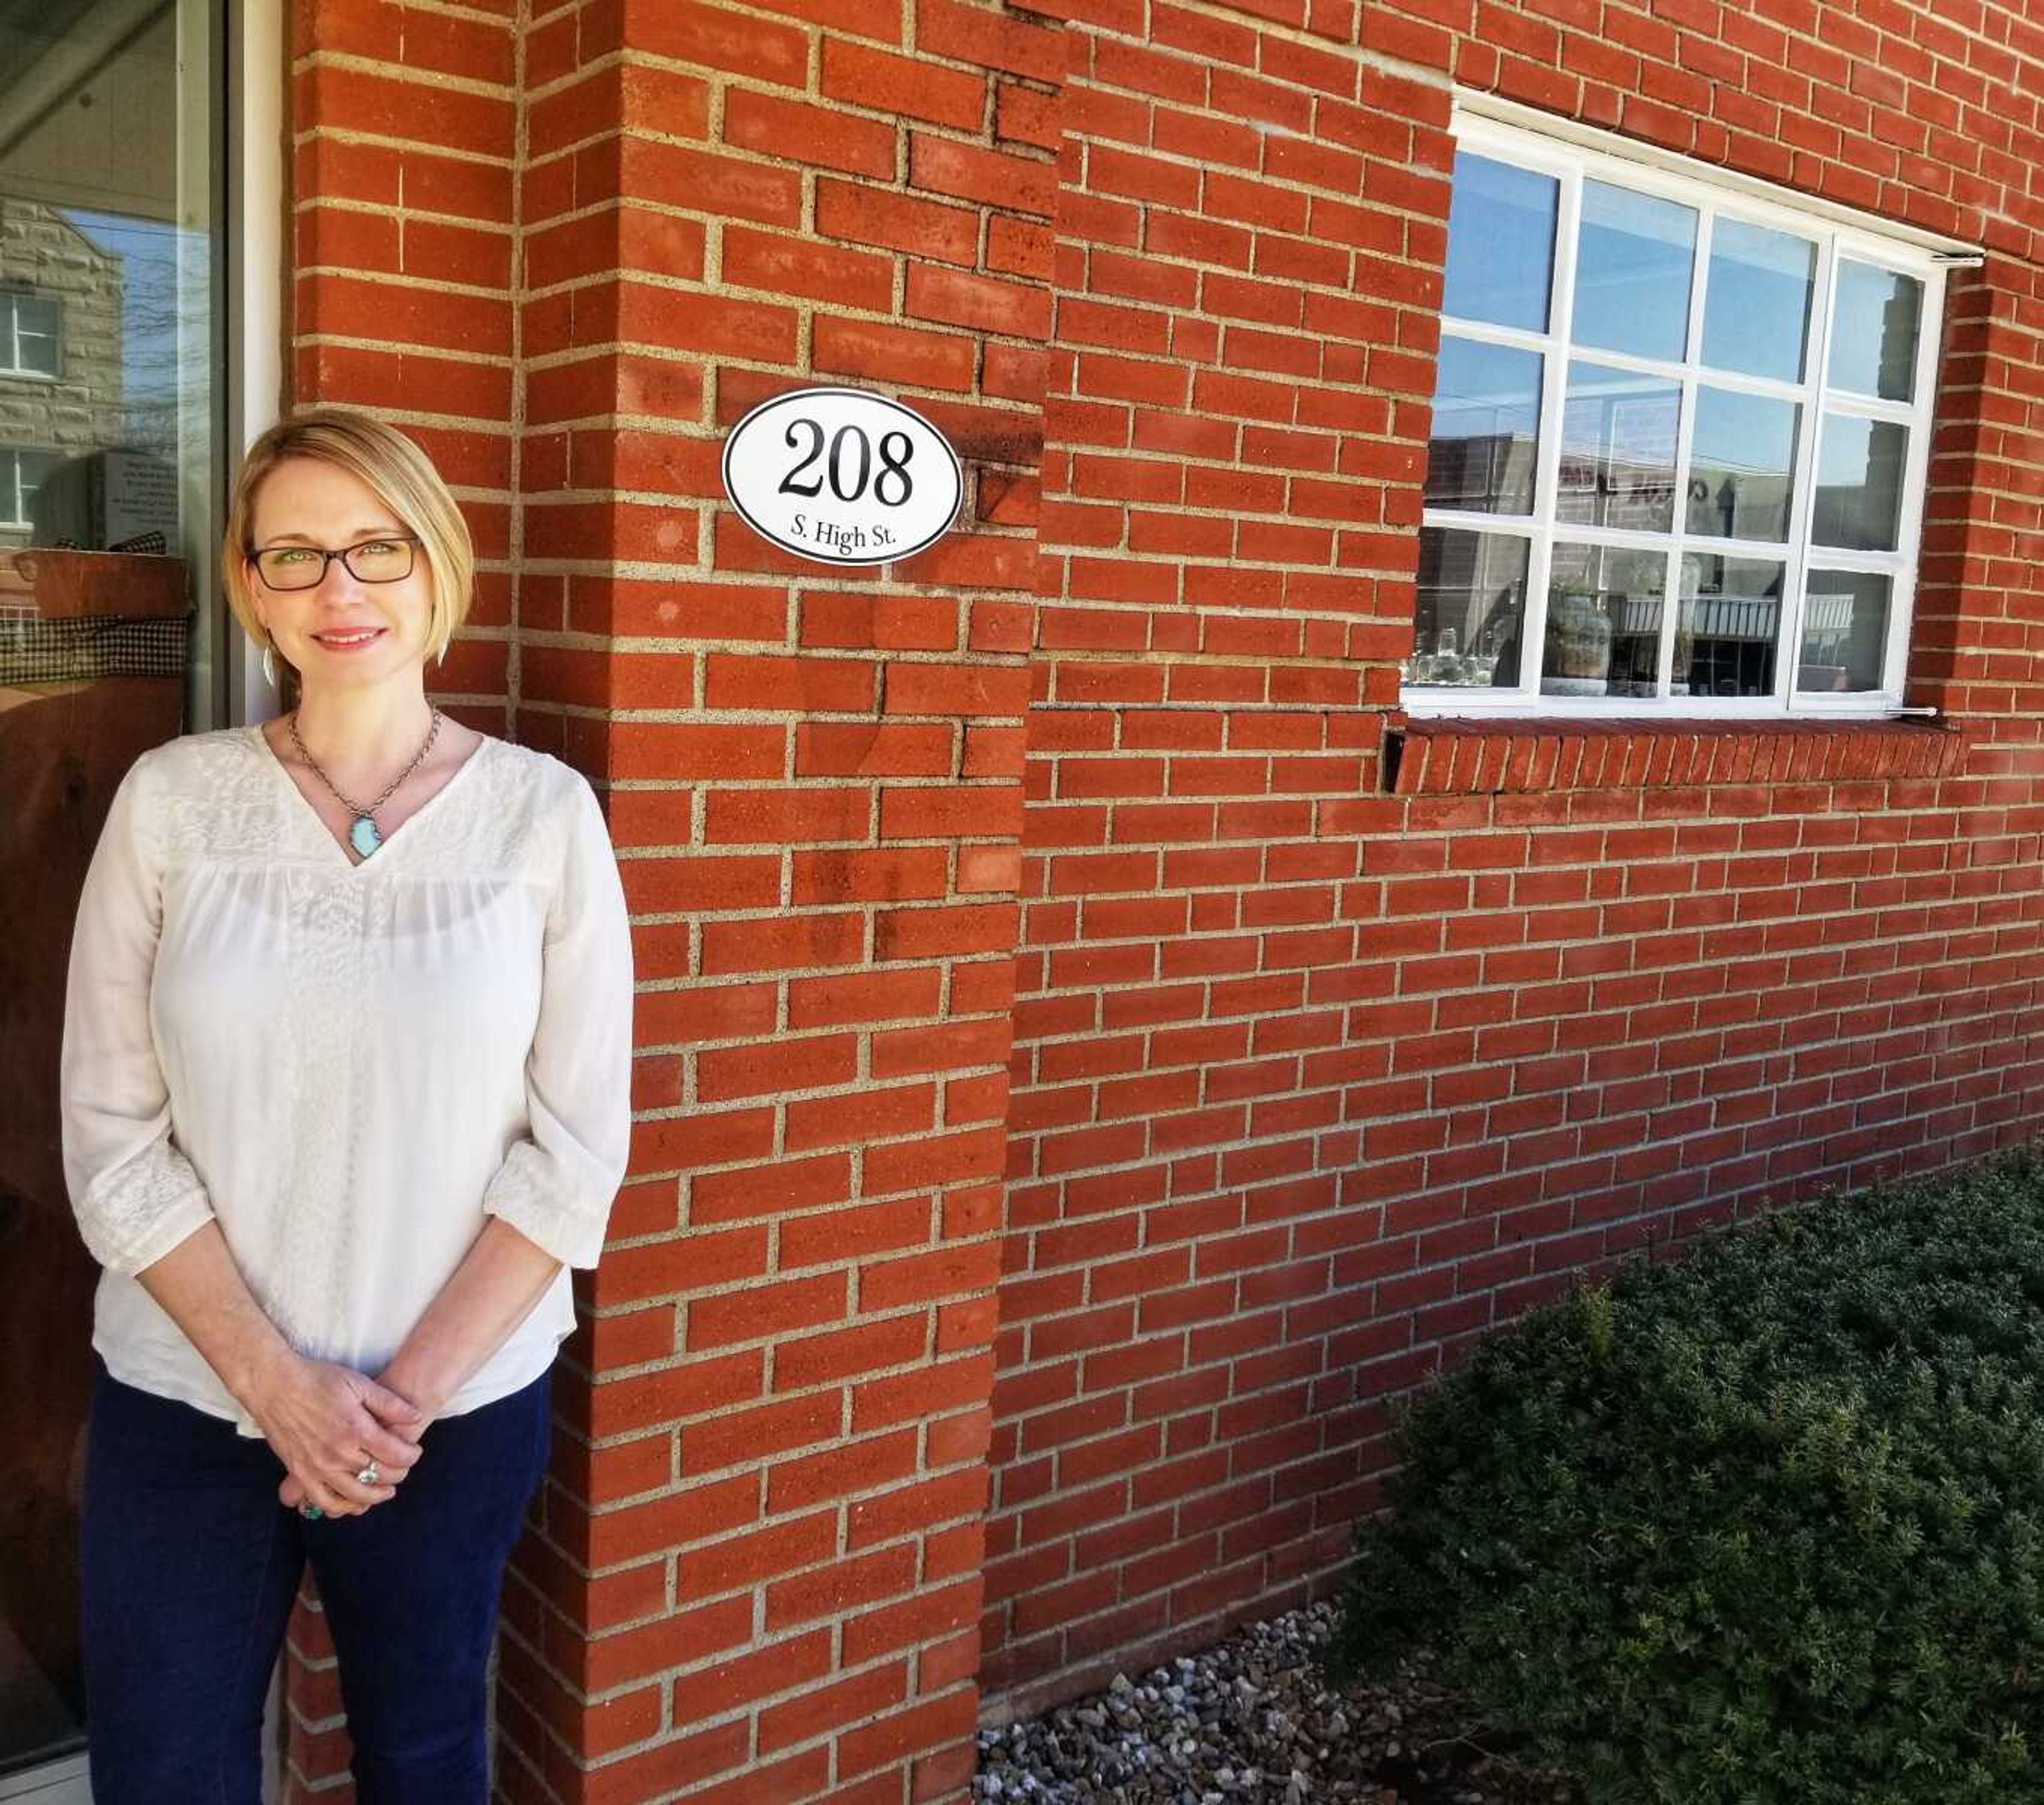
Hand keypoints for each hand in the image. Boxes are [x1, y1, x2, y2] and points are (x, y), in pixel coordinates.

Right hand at [242, 1350, 425, 1517]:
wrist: (274, 1386)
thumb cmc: (318, 1380)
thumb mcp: (359, 1383)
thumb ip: (389, 1404)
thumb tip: (415, 1417)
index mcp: (356, 1429)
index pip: (395, 1454)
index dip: (410, 1456)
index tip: (414, 1452)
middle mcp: (338, 1453)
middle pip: (378, 1475)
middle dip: (398, 1474)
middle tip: (403, 1468)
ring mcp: (318, 1466)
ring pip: (355, 1494)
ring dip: (375, 1496)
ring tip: (386, 1491)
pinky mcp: (300, 1473)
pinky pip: (324, 1500)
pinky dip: (342, 1506)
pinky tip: (353, 1503)